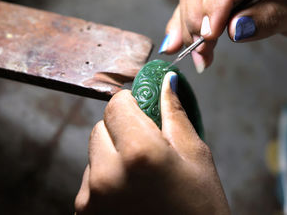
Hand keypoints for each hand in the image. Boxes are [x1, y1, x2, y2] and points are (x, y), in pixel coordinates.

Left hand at [75, 72, 229, 214]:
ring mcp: (92, 197)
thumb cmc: (201, 209)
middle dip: (121, 129)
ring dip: (112, 155)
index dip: (132, 103)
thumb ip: (174, 115)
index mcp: (139, 153)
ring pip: (94, 153)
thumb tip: (166, 84)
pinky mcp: (86, 214)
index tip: (143, 111)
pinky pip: (91, 179)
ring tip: (141, 177)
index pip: (115, 105)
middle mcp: (107, 174)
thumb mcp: (196, 157)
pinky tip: (130, 194)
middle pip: (100, 127)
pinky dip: (106, 178)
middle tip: (147, 146)